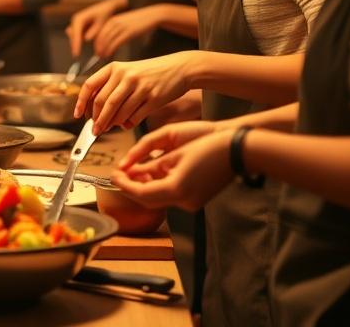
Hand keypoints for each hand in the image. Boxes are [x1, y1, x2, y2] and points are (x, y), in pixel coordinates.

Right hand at [66, 0, 119, 56]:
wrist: (106, 7)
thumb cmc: (104, 14)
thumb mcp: (101, 23)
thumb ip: (94, 31)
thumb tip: (86, 38)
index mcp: (79, 18)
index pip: (75, 33)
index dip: (75, 44)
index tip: (76, 54)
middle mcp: (75, 19)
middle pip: (72, 36)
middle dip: (75, 44)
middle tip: (79, 54)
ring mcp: (76, 22)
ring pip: (73, 36)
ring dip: (77, 42)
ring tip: (86, 46)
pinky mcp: (78, 26)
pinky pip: (76, 35)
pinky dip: (80, 40)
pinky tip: (89, 41)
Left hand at [73, 51, 193, 133]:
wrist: (179, 68)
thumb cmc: (150, 73)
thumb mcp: (127, 72)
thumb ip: (111, 87)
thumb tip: (95, 111)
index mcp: (114, 68)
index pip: (90, 85)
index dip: (81, 102)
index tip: (78, 115)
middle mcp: (125, 75)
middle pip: (102, 102)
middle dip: (96, 120)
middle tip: (95, 130)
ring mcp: (139, 87)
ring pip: (117, 112)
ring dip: (110, 124)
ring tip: (108, 128)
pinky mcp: (153, 98)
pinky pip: (135, 116)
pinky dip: (128, 124)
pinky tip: (126, 125)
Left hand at [93, 5, 161, 57]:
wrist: (151, 15)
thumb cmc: (138, 22)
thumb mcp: (124, 23)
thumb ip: (116, 30)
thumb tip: (109, 41)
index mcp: (112, 20)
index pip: (99, 33)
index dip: (97, 43)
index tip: (97, 51)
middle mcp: (114, 22)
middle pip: (101, 37)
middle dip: (99, 48)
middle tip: (99, 56)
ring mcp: (121, 27)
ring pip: (107, 41)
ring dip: (104, 50)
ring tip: (103, 57)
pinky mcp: (129, 32)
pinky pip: (116, 42)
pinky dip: (110, 50)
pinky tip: (109, 54)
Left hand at [111, 129, 234, 210]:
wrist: (237, 151)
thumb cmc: (208, 146)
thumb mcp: (174, 153)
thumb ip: (149, 165)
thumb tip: (131, 169)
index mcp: (176, 189)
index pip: (141, 194)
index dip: (124, 185)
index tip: (112, 176)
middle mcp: (183, 201)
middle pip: (148, 200)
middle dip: (131, 187)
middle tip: (118, 175)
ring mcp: (191, 203)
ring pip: (158, 198)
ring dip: (144, 186)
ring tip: (131, 172)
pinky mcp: (196, 200)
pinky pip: (170, 195)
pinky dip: (158, 186)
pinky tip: (150, 175)